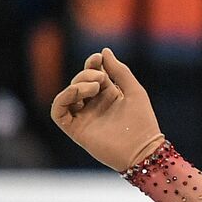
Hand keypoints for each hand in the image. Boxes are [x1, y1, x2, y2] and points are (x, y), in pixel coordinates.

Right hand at [49, 47, 165, 172]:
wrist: (142, 150)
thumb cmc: (142, 123)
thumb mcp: (134, 91)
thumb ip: (119, 71)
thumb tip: (103, 51)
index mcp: (109, 96)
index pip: (94, 75)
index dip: (93, 64)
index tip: (98, 58)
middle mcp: (94, 106)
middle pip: (80, 82)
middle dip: (87, 74)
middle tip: (101, 79)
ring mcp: (84, 117)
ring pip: (68, 94)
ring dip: (78, 84)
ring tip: (95, 86)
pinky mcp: (75, 130)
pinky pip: (58, 111)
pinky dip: (63, 98)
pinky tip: (77, 92)